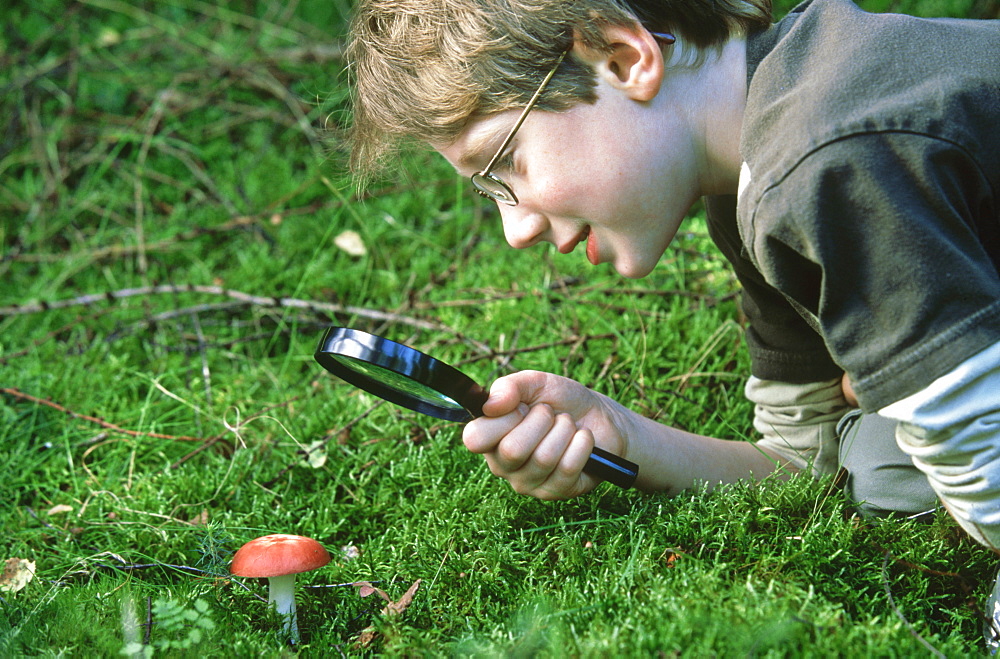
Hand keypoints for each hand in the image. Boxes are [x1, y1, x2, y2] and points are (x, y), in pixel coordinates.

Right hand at [462, 371, 635, 499]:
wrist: (601, 417)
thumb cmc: (562, 401)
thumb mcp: (535, 384)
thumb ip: (508, 387)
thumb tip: (490, 405)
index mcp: (489, 438)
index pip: (474, 439)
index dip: (503, 418)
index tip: (522, 407)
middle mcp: (503, 465)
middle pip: (512, 450)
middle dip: (541, 421)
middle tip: (551, 414)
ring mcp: (528, 483)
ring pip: (543, 458)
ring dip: (564, 430)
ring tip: (568, 425)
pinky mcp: (556, 492)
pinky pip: (568, 468)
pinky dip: (582, 443)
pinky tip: (583, 439)